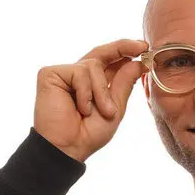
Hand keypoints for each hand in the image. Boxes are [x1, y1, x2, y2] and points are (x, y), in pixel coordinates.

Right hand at [33, 38, 149, 161]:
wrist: (68, 148)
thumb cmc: (89, 134)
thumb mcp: (115, 109)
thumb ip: (124, 84)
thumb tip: (138, 62)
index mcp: (93, 84)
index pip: (109, 61)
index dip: (126, 51)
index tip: (144, 47)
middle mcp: (78, 76)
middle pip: (101, 52)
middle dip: (122, 48)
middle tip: (141, 47)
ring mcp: (64, 73)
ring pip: (93, 66)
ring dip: (102, 92)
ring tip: (100, 111)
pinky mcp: (50, 73)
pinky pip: (79, 72)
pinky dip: (85, 93)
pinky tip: (81, 109)